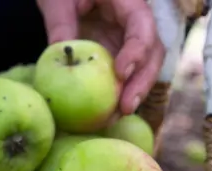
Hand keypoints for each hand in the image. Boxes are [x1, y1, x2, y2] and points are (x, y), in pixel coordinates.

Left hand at [37, 0, 165, 115]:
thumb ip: (60, 21)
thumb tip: (61, 54)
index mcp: (127, 1)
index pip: (142, 25)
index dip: (136, 50)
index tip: (121, 72)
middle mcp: (134, 24)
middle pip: (152, 53)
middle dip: (141, 82)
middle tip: (125, 107)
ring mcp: (127, 42)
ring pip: (143, 69)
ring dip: (132, 95)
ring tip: (114, 118)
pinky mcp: (117, 57)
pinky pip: (125, 78)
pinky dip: (118, 96)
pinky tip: (107, 116)